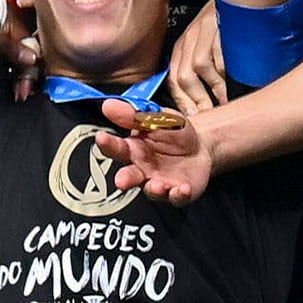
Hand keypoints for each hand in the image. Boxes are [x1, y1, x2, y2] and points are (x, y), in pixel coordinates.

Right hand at [97, 95, 212, 202]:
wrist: (200, 146)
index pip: (116, 147)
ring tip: (156, 185)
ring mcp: (159, 182)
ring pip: (151, 191)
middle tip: (121, 180)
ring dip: (153, 189)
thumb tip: (108, 105)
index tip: (101, 138)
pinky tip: (182, 188)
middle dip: (124, 179)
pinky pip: (177, 197)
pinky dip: (179, 195)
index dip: (107, 143)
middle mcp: (143, 169)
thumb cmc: (172, 133)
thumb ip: (132, 114)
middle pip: (129, 176)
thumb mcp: (155, 117)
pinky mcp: (177, 193)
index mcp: (133, 149)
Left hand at [168, 0, 230, 116]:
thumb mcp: (205, 48)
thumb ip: (199, 74)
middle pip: (184, 76)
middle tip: (211, 113)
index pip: (173, 80)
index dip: (182, 103)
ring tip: (226, 99)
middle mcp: (188, 38)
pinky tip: (235, 78)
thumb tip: (200, 105)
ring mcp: (202, 31)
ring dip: (215, 88)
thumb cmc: (224, 27)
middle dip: (198, 100)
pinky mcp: (218, 24)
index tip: (195, 118)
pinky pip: (220, 55)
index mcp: (181, 47)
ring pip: (201, 68)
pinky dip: (227, 72)